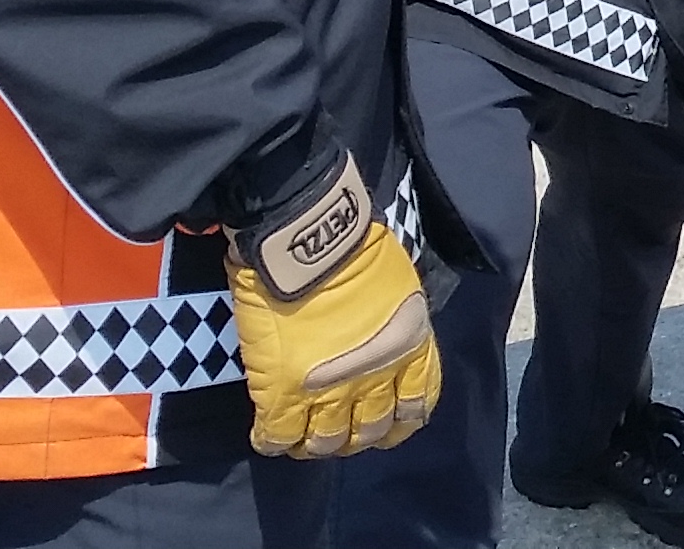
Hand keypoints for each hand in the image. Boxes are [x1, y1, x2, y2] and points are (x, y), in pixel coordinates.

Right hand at [225, 155, 443, 456]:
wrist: (309, 238)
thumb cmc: (352, 245)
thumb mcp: (395, 285)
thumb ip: (389, 322)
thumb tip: (371, 336)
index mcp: (409, 348)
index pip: (416, 406)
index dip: (400, 422)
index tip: (386, 423)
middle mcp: (378, 378)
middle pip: (370, 431)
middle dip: (355, 436)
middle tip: (338, 432)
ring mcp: (331, 391)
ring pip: (327, 442)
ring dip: (315, 444)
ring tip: (302, 439)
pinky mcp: (285, 393)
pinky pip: (279, 436)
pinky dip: (272, 441)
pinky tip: (268, 437)